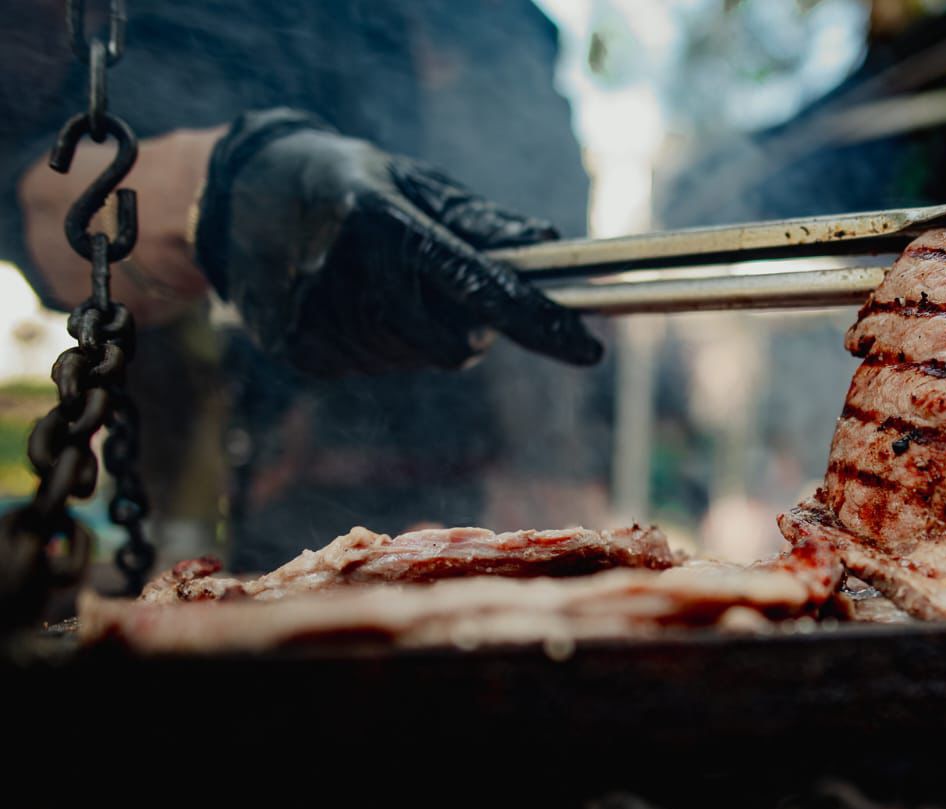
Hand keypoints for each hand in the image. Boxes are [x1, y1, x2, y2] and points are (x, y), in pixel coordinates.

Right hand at [194, 109, 600, 373]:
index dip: (539, 323)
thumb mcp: (414, 185)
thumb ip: (482, 223)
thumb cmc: (349, 184)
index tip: (589, 350)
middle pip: (451, 344)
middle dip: (466, 328)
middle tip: (440, 289)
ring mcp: (315, 315)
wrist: (237, 193)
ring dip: (417, 337)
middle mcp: (348, 271)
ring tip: (382, 286)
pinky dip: (376, 347)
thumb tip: (549, 248)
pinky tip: (349, 304)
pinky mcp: (293, 347)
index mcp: (387, 223)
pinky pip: (367, 369)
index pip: (481, 286)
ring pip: (410, 361)